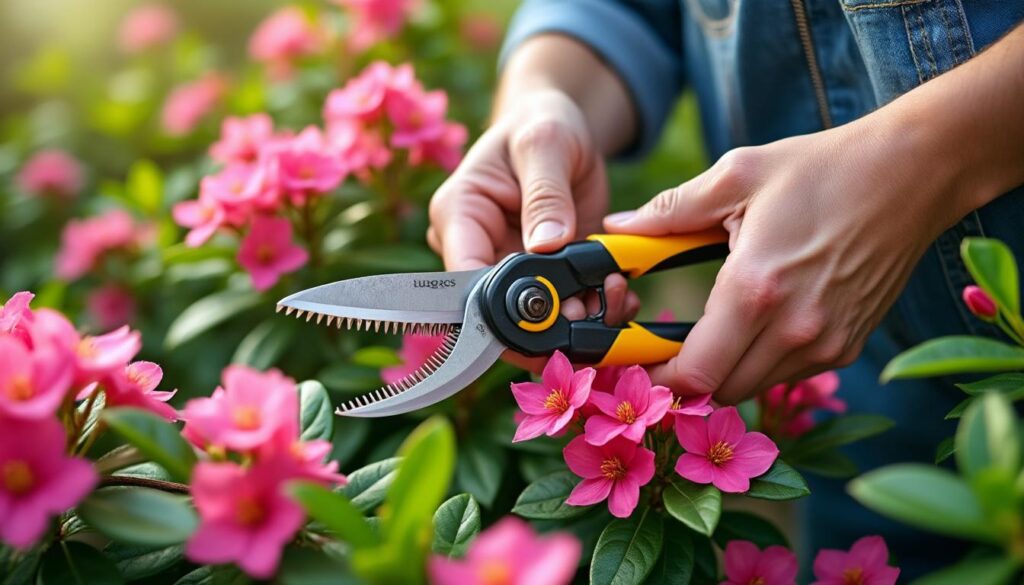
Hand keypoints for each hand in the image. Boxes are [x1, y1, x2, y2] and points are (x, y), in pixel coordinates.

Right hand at [427, 90, 637, 368]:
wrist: (562, 131)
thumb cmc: (542, 125)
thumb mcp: (545, 145)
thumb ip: (545, 194)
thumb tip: (546, 245)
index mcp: (458, 213)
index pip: (465, 274)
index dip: (499, 304)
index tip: (549, 310)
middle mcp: (475, 248)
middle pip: (497, 307)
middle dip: (545, 319)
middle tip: (591, 309)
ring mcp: (507, 265)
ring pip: (531, 317)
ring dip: (573, 319)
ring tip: (615, 297)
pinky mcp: (541, 275)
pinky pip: (560, 307)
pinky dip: (590, 309)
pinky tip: (618, 297)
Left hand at [604, 118, 966, 402]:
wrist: (913, 173)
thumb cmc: (822, 169)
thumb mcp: (737, 176)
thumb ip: (670, 211)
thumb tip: (617, 229)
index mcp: (754, 290)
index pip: (694, 374)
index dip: (657, 377)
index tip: (640, 362)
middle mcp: (793, 330)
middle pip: (719, 391)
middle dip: (686, 376)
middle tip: (669, 345)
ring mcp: (826, 344)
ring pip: (754, 388)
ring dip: (726, 370)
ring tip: (716, 329)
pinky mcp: (849, 347)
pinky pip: (789, 375)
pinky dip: (763, 362)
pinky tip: (761, 322)